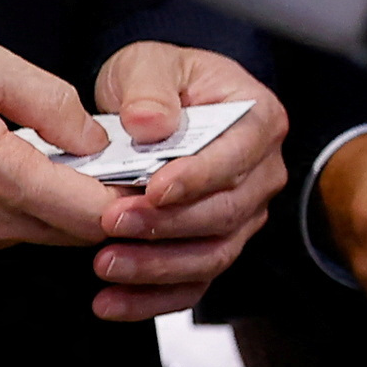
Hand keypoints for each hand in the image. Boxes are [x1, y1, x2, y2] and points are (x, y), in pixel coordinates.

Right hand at [0, 24, 138, 279]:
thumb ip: (45, 101)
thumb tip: (94, 138)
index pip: (88, 214)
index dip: (130, 206)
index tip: (153, 189)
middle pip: (61, 231)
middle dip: (89, 202)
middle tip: (94, 159)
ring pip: (19, 235)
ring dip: (35, 204)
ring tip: (14, 151)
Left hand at [79, 40, 288, 320]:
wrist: (155, 110)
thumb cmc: (161, 84)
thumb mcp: (149, 64)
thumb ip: (149, 87)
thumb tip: (150, 122)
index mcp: (259, 120)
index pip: (236, 157)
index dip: (197, 178)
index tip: (152, 190)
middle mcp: (262, 173)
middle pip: (227, 213)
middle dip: (167, 226)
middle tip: (111, 223)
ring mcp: (243, 216)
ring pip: (212, 255)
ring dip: (157, 267)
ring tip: (105, 265)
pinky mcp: (215, 247)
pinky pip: (193, 284)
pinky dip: (152, 299)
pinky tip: (111, 303)